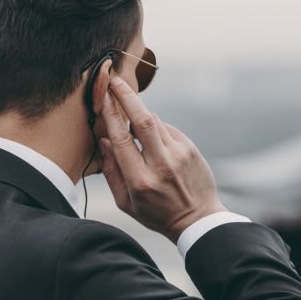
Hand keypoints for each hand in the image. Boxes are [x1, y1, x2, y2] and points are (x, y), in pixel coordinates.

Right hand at [98, 76, 226, 242]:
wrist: (197, 219)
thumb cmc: (156, 213)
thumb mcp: (125, 202)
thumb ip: (111, 171)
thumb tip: (103, 140)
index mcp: (140, 181)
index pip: (122, 139)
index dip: (110, 115)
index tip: (103, 97)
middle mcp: (161, 164)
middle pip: (142, 120)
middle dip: (127, 96)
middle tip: (116, 81)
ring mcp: (179, 155)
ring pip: (155, 121)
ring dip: (140, 114)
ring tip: (132, 118)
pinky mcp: (191, 149)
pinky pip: (167, 129)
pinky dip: (156, 129)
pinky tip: (154, 143)